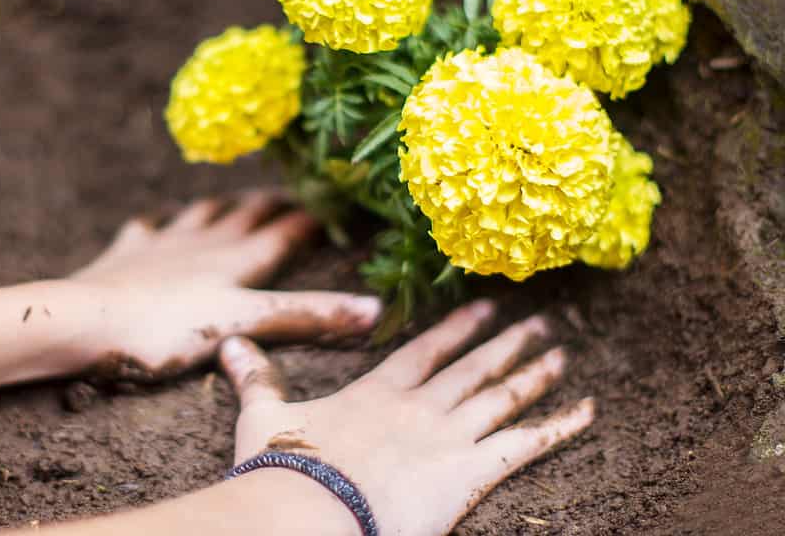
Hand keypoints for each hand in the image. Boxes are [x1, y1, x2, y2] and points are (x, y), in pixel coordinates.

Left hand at [66, 190, 381, 380]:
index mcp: (236, 261)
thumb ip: (307, 316)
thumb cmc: (165, 328)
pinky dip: (154, 224)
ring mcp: (162, 244)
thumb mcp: (244, 324)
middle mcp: (203, 243)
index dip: (313, 219)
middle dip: (271, 205)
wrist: (84, 320)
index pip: (285, 234)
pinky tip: (153, 222)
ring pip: (200, 215)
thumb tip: (375, 309)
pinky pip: (144, 230)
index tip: (339, 202)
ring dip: (221, 206)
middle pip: (245, 216)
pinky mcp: (125, 255)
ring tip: (233, 199)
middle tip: (292, 193)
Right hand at [218, 300, 594, 535]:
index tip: (483, 307)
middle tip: (540, 322)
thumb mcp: (263, 414)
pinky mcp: (472, 471)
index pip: (428, 349)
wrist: (309, 508)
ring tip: (562, 354)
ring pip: (504, 397)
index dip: (458, 328)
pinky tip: (588, 410)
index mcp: (380, 392)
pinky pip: (527, 445)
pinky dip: (560, 426)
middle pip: (475, 368)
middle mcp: (422, 405)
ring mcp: (451, 435)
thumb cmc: (284, 465)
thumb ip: (255, 376)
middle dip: (508, 344)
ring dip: (536, 374)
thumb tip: (227, 344)